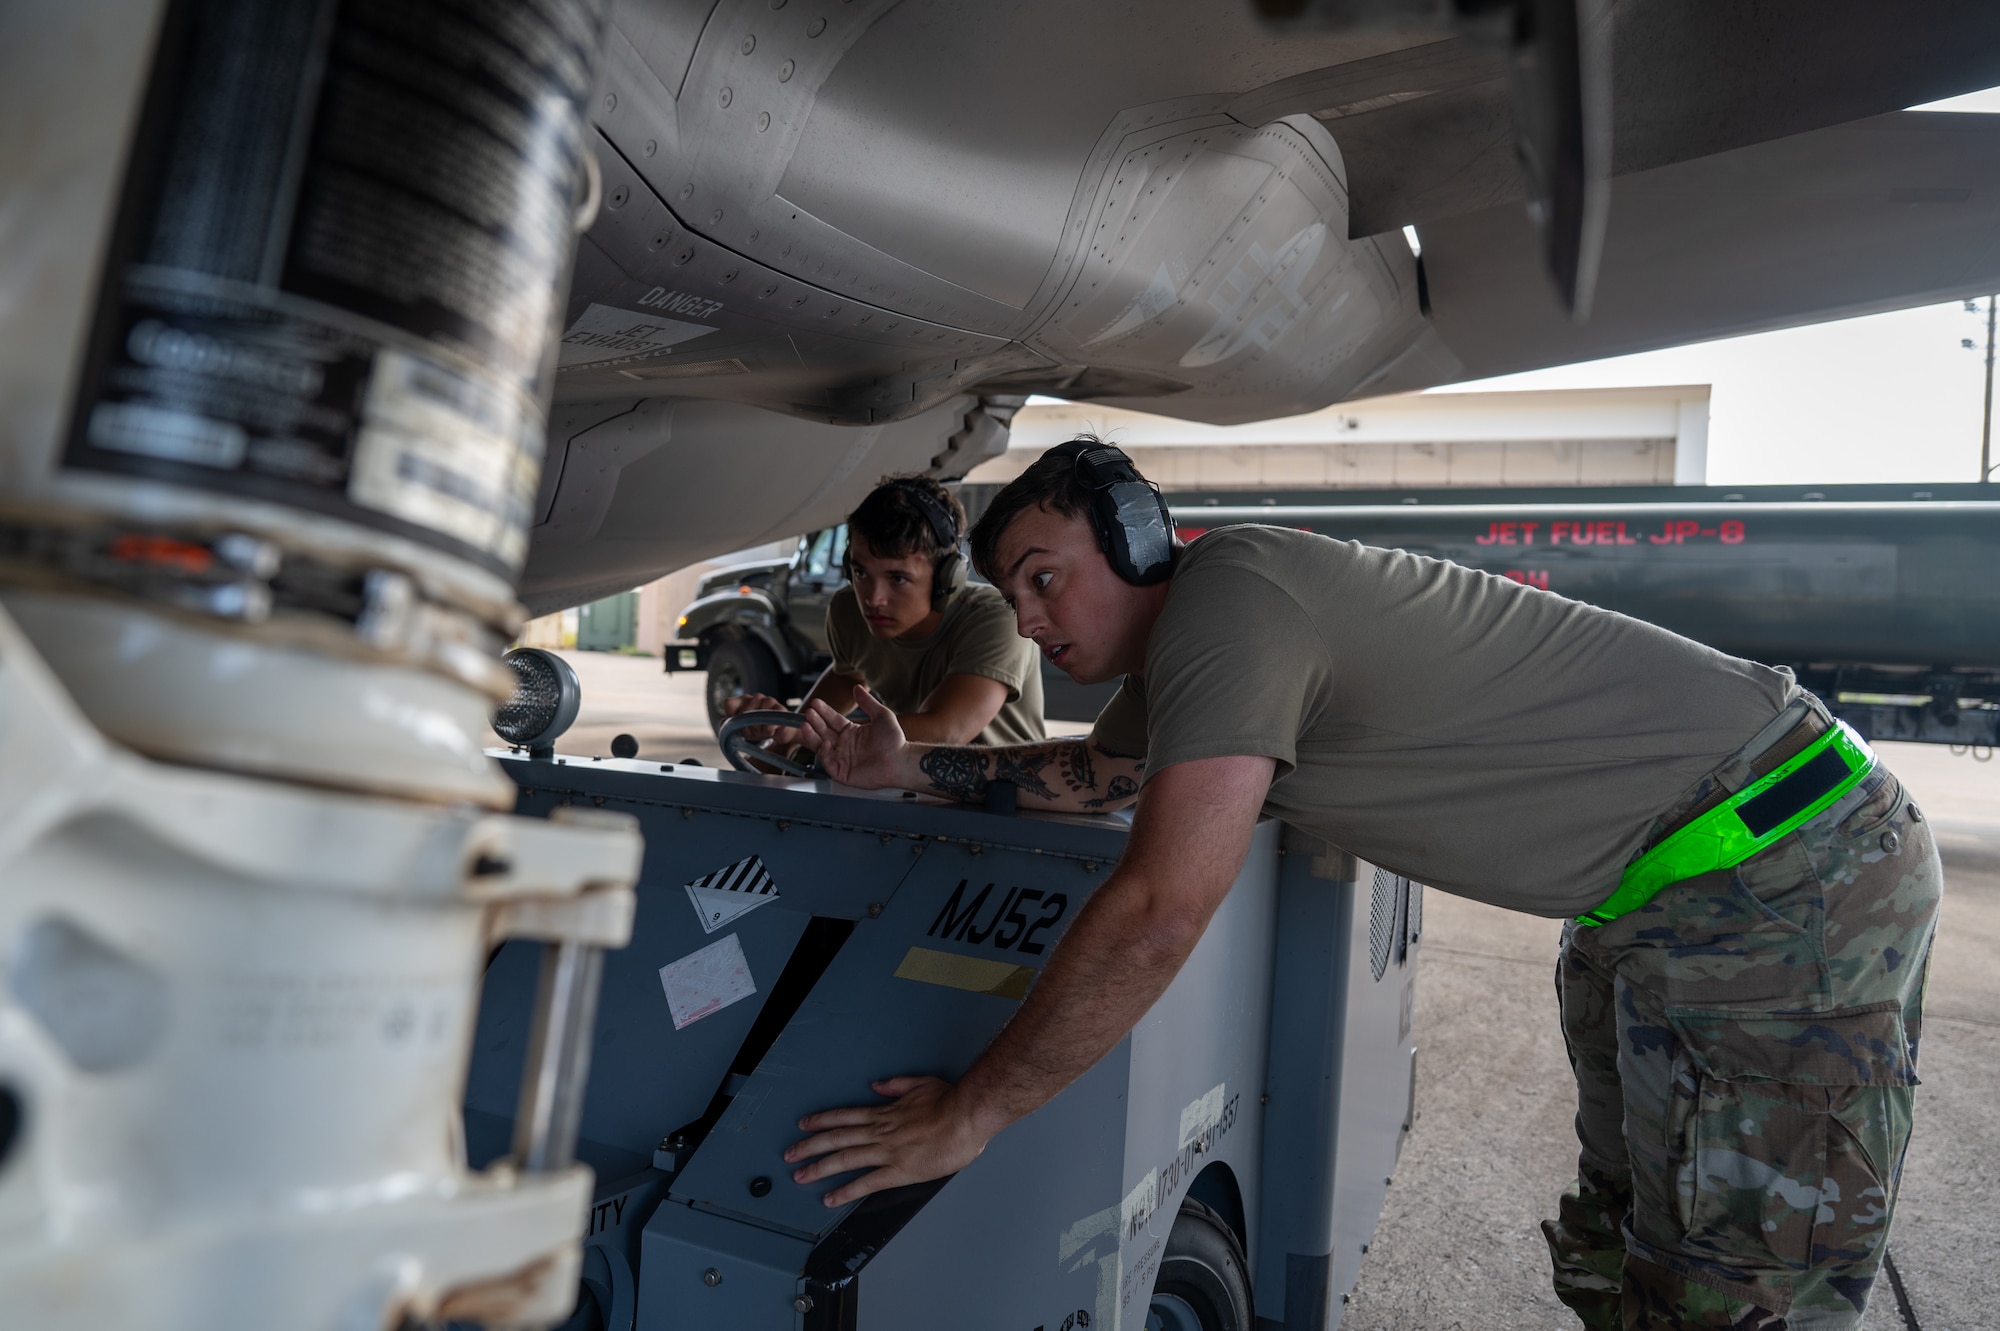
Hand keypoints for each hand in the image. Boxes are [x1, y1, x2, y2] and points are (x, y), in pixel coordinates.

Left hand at [722, 691, 800, 745]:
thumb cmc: (757, 728)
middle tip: (752, 733)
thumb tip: (723, 723)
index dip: (730, 716)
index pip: (729, 703)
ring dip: (757, 730)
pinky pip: (769, 722)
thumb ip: (727, 725)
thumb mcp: (740, 729)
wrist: (780, 732)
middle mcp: (755, 697)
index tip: (735, 725)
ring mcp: (769, 701)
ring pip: (756, 718)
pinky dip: (768, 731)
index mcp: (743, 700)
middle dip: (745, 729)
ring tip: (762, 732)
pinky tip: (771, 732)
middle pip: (742, 714)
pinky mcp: (780, 709)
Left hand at [783, 1076, 992, 1206]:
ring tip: (799, 1175)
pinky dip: (846, 1191)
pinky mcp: (899, 1171)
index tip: (804, 1125)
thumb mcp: (920, 1083)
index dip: (821, 1120)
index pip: (844, 1116)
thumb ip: (896, 1086)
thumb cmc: (950, 1101)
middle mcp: (880, 1131)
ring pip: (844, 1159)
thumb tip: (877, 1086)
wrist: (967, 1116)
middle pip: (836, 1138)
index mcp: (885, 1112)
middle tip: (789, 1154)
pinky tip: (831, 1198)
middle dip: (809, 1146)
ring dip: (818, 1168)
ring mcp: (887, 1151)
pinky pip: (866, 1182)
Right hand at [800, 686, 907, 787]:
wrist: (900, 762)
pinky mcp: (842, 772)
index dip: (823, 712)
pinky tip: (825, 743)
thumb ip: (868, 702)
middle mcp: (845, 745)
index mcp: (852, 732)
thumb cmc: (895, 741)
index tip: (815, 703)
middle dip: (815, 722)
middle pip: (824, 732)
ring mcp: (842, 759)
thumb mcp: (882, 716)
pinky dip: (824, 753)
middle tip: (808, 712)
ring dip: (812, 736)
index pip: (833, 720)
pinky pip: (828, 762)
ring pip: (821, 746)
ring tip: (806, 725)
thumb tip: (857, 687)